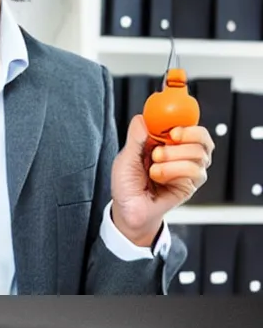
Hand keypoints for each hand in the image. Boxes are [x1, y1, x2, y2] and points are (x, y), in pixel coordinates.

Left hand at [110, 116, 212, 246]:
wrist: (128, 210)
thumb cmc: (126, 184)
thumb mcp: (126, 158)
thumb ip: (136, 137)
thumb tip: (143, 117)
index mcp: (167, 143)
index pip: (190, 126)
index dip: (187, 125)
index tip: (173, 131)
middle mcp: (183, 154)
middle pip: (202, 138)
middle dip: (180, 142)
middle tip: (157, 152)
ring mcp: (190, 169)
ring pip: (199, 154)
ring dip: (172, 159)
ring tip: (153, 169)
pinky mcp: (191, 185)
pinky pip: (195, 171)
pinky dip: (174, 172)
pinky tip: (160, 178)